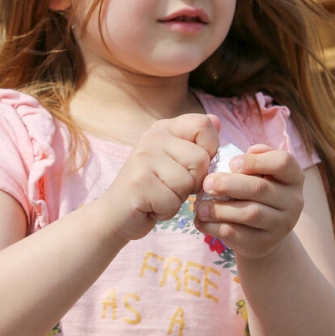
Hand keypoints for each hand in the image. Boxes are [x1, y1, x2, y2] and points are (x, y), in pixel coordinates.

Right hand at [98, 114, 218, 242]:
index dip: (209, 150)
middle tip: (171, 186)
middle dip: (193, 182)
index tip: (193, 166)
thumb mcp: (176, 161)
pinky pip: (173, 201)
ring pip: (188, 182)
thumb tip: (217, 121)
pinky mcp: (138, 183)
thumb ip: (197, 142)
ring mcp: (143, 158)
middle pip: (200, 159)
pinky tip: (151, 206)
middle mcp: (152, 137)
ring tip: (160, 195)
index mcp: (164, 128)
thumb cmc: (154, 188)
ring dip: (179, 198)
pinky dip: (166, 211)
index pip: (203, 125)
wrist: (116, 214)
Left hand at [193, 144, 304, 258]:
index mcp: (293, 177)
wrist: (262, 232)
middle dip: (229, 184)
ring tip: (200, 206)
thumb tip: (247, 152)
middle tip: (207, 183)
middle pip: (261, 189)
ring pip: (249, 214)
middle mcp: (294, 201)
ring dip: (220, 209)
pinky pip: (238, 234)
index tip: (232, 163)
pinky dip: (215, 226)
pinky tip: (201, 220)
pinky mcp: (265, 244)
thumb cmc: (256, 192)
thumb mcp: (260, 173)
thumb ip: (254, 158)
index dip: (255, 161)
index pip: (283, 162)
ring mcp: (282, 225)